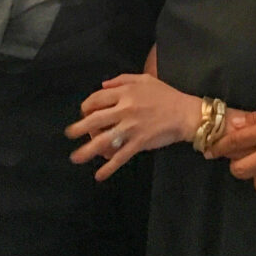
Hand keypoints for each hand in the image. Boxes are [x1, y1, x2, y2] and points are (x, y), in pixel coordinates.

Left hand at [65, 74, 201, 181]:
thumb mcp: (145, 79)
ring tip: (76, 157)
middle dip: (79, 128)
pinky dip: (109, 167)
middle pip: (95, 119)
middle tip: (69, 134)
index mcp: (125, 93)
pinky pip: (120, 157)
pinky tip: (99, 175)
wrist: (185, 113)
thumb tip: (102, 86)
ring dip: (87, 150)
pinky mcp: (139, 143)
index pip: (97, 99)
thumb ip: (122, 80)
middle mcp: (125, 109)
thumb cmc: (166, 95)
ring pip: (104, 140)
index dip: (87, 106)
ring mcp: (131, 128)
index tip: (84, 112)